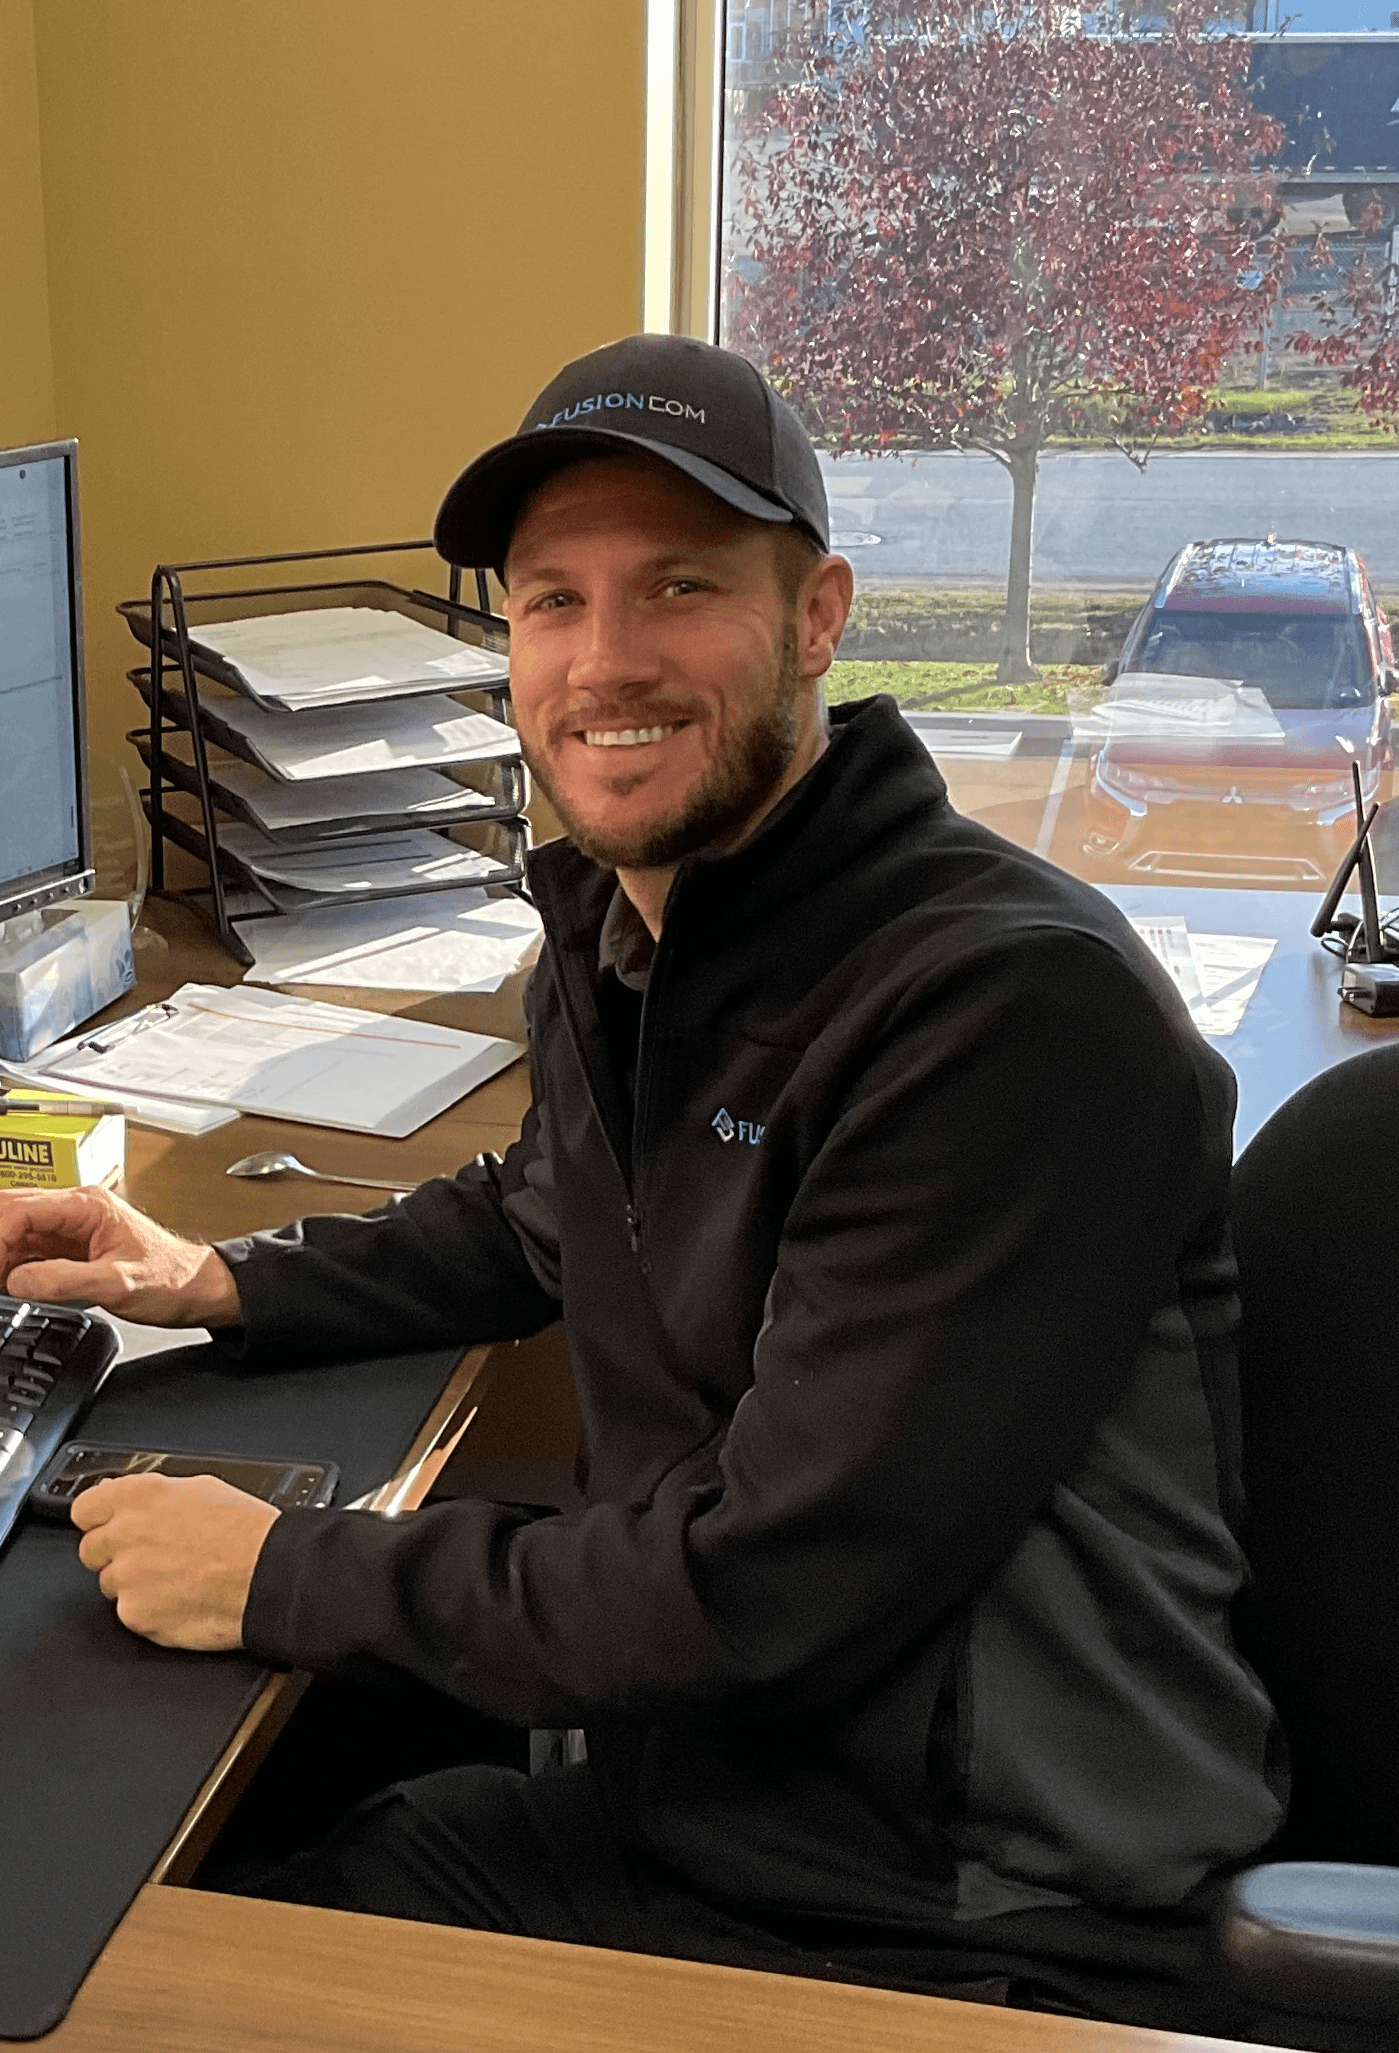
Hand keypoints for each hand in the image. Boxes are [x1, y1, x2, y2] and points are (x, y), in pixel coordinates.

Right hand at [0, 1185, 240, 1325]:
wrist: (197, 1289)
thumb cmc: (171, 1280)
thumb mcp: (118, 1285)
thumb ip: (65, 1281)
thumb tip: (18, 1280)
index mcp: (88, 1205)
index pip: (21, 1208)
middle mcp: (76, 1208)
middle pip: (11, 1212)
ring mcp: (71, 1226)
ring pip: (16, 1231)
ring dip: (0, 1255)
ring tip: (1, 1284)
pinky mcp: (70, 1247)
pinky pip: (28, 1250)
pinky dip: (11, 1265)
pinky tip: (9, 1284)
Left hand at [72, 1472, 277, 1649]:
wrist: (269, 1576)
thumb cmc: (248, 1532)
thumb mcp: (201, 1489)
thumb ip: (151, 1495)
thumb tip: (123, 1496)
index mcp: (140, 1496)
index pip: (84, 1508)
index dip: (99, 1519)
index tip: (110, 1526)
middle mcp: (126, 1534)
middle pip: (91, 1549)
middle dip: (116, 1553)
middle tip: (154, 1555)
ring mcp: (127, 1577)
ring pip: (110, 1583)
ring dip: (134, 1583)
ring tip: (177, 1578)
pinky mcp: (135, 1614)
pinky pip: (129, 1613)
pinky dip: (150, 1609)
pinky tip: (180, 1598)